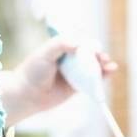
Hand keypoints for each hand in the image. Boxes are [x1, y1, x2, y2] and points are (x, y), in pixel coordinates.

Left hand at [2, 38, 116, 124]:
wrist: (27, 95)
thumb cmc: (32, 72)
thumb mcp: (45, 53)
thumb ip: (61, 44)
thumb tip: (79, 42)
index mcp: (62, 47)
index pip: (80, 41)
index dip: (89, 43)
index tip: (93, 46)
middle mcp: (70, 59)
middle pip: (89, 54)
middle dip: (98, 54)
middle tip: (101, 57)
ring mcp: (75, 73)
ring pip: (93, 67)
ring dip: (103, 64)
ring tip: (108, 65)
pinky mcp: (78, 86)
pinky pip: (93, 81)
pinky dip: (103, 77)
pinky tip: (109, 72)